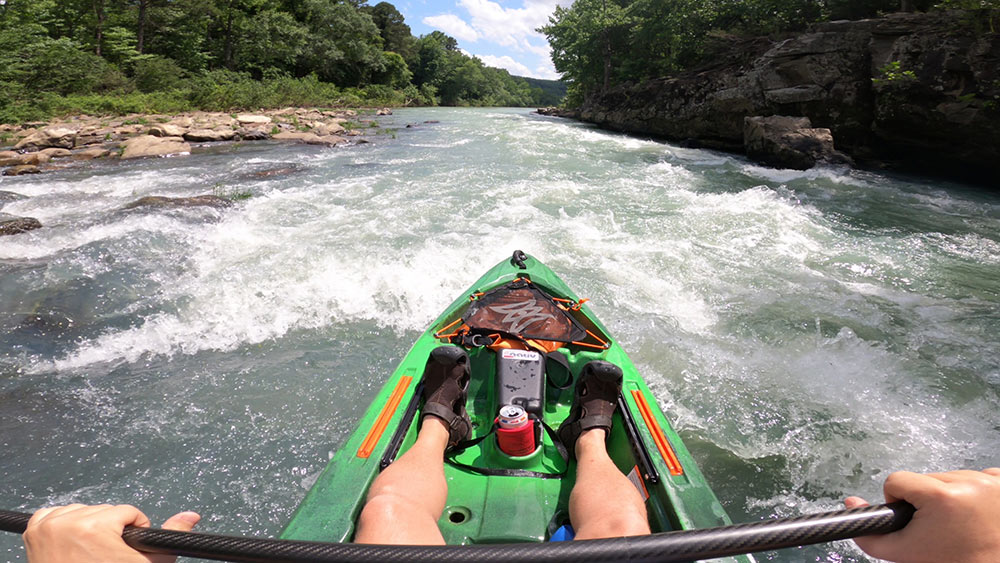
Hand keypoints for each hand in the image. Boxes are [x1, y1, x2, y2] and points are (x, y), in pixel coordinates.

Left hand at [23, 504, 199, 562]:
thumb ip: (171, 536)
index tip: (124, 551)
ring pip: (82, 511)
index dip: (132, 532)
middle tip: (105, 555)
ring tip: (90, 552)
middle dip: (110, 530)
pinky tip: (72, 543)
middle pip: (104, 511)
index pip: (127, 512)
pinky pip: (56, 514)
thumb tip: (190, 516)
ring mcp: (47, 527)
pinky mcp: (35, 531)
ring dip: (88, 527)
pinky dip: (64, 525)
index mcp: (95, 527)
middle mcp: (67, 523)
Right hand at [845, 469, 999, 562]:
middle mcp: (969, 484)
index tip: (915, 519)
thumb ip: (870, 533)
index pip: (898, 480)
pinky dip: (974, 492)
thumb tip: (851, 503)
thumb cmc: (957, 562)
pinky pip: (977, 477)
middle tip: (942, 527)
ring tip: (961, 522)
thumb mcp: (907, 553)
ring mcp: (990, 483)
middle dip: (927, 501)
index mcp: (941, 497)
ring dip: (951, 496)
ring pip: (950, 477)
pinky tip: (978, 513)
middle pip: (925, 479)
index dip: (900, 502)